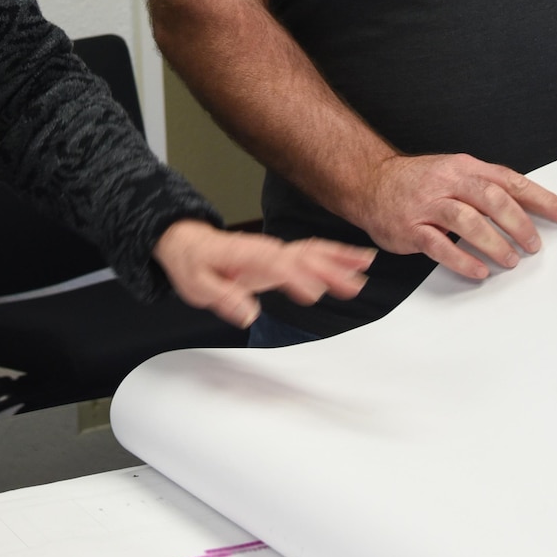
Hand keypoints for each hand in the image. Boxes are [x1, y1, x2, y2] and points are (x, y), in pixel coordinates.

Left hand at [153, 219, 372, 327]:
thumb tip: (248, 313)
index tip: (314, 294)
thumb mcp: (198, 286)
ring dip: (339, 259)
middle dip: (328, 269)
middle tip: (354, 286)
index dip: (295, 278)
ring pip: (313, 251)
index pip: (275, 266)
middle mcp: (267, 250)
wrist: (190, 242)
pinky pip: (313, 251)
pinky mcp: (282, 255)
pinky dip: (336, 254)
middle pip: (302, 257)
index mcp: (246, 256)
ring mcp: (277, 250)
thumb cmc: (194, 264)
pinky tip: (357, 260)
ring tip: (366, 266)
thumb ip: (223, 298)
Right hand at [347, 154, 556, 282]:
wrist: (370, 181)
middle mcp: (447, 182)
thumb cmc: (419, 181)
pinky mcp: (411, 228)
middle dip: (519, 224)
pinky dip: (462, 259)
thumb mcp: (454, 172)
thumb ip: (486, 186)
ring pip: (467, 221)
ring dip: (494, 243)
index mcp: (464, 168)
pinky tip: (479, 270)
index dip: (540, 199)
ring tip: (511, 260)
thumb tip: (527, 208)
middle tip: (534, 245)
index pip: (510, 181)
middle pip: (492, 199)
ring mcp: (427, 205)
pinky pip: (439, 246)